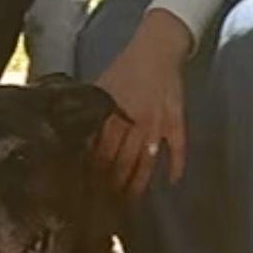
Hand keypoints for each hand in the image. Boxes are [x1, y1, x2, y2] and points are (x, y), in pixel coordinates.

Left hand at [94, 10, 189, 196]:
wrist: (157, 48)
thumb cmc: (126, 66)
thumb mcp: (101, 86)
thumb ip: (92, 111)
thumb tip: (74, 131)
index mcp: (114, 114)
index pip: (102, 152)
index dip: (95, 172)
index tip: (88, 189)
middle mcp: (136, 123)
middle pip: (123, 161)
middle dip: (114, 185)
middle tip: (107, 205)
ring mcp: (158, 124)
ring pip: (147, 161)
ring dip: (139, 182)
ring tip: (132, 201)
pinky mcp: (176, 120)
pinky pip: (178, 147)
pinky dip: (176, 165)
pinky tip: (173, 181)